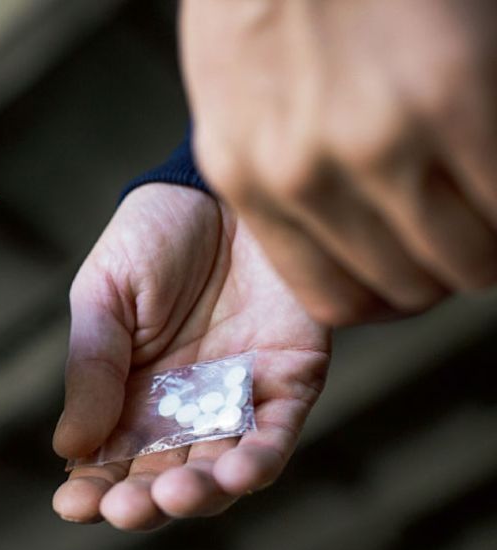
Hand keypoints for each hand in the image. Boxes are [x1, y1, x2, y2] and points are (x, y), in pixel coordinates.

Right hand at [52, 184, 330, 530]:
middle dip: (143, 504)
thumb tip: (68, 448)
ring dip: (200, 496)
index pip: (105, 462)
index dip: (90, 492)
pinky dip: (259, 461)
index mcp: (126, 395)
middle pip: (161, 480)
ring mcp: (236, 400)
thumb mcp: (103, 295)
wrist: (225, 187)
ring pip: (219, 473)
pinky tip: (236, 473)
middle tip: (127, 508)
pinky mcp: (289, 381)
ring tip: (177, 494)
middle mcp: (181, 410)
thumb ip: (91, 367)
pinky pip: (276, 435)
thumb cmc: (153, 235)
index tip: (72, 505)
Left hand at [182, 0, 496, 325]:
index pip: (338, 299)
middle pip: (411, 286)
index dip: (396, 291)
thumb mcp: (237, 91)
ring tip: (488, 189)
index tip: (421, 264)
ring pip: (470, 259)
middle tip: (471, 218)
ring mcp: (379, 143)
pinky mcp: (456, 98)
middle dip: (451, 263)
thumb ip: (274, 163)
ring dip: (494, 237)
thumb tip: (335, 222)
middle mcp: (304, 177)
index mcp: (245, 178)